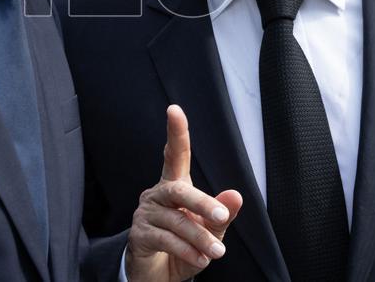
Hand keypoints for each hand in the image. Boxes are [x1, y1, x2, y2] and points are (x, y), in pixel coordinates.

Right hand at [125, 105, 242, 281]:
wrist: (156, 274)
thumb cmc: (184, 247)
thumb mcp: (208, 231)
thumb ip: (220, 214)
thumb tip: (236, 195)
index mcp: (175, 187)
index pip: (174, 155)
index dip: (176, 133)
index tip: (174, 110)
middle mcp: (157, 195)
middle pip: (179, 190)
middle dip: (202, 202)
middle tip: (222, 215)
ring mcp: (146, 214)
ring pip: (176, 221)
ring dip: (200, 237)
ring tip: (217, 251)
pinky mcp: (139, 235)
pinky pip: (165, 239)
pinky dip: (186, 250)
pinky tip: (200, 259)